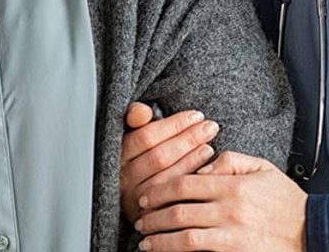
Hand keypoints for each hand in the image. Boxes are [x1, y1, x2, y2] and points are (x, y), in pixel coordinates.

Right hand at [120, 102, 220, 222]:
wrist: (140, 198)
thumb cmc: (141, 157)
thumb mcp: (135, 135)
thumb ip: (135, 118)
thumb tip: (142, 112)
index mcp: (119, 155)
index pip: (146, 137)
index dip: (174, 125)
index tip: (195, 116)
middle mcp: (123, 179)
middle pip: (158, 157)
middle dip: (188, 139)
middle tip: (210, 127)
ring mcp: (135, 200)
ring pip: (166, 178)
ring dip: (191, 160)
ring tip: (209, 146)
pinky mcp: (148, 217)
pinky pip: (172, 199)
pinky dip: (190, 181)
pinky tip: (206, 169)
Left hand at [134, 151, 306, 251]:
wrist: (312, 233)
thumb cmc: (286, 201)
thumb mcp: (263, 168)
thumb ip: (230, 160)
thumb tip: (201, 166)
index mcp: (234, 185)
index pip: (185, 184)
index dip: (160, 190)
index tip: (146, 196)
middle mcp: (231, 210)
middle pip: (178, 212)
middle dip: (152, 217)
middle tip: (140, 219)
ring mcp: (233, 236)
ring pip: (184, 239)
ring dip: (159, 240)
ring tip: (145, 241)